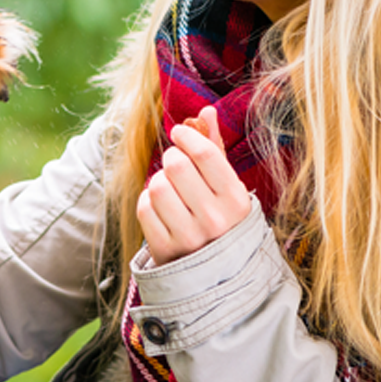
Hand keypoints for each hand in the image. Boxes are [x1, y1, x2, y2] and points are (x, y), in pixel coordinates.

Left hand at [136, 106, 252, 264]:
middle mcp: (215, 219)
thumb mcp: (226, 185)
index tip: (179, 133)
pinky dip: (147, 202)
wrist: (216, 271)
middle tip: (176, 165)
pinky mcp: (165, 249)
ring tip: (169, 189)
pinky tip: (161, 208)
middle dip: (172, 158)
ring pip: (156, 186)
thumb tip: (206, 110)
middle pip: (176, 165)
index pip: (205, 153)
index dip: (186, 136)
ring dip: (158, 181)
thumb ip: (215, 148)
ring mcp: (190, 237)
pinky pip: (144, 208)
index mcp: (236, 200)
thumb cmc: (221, 216)